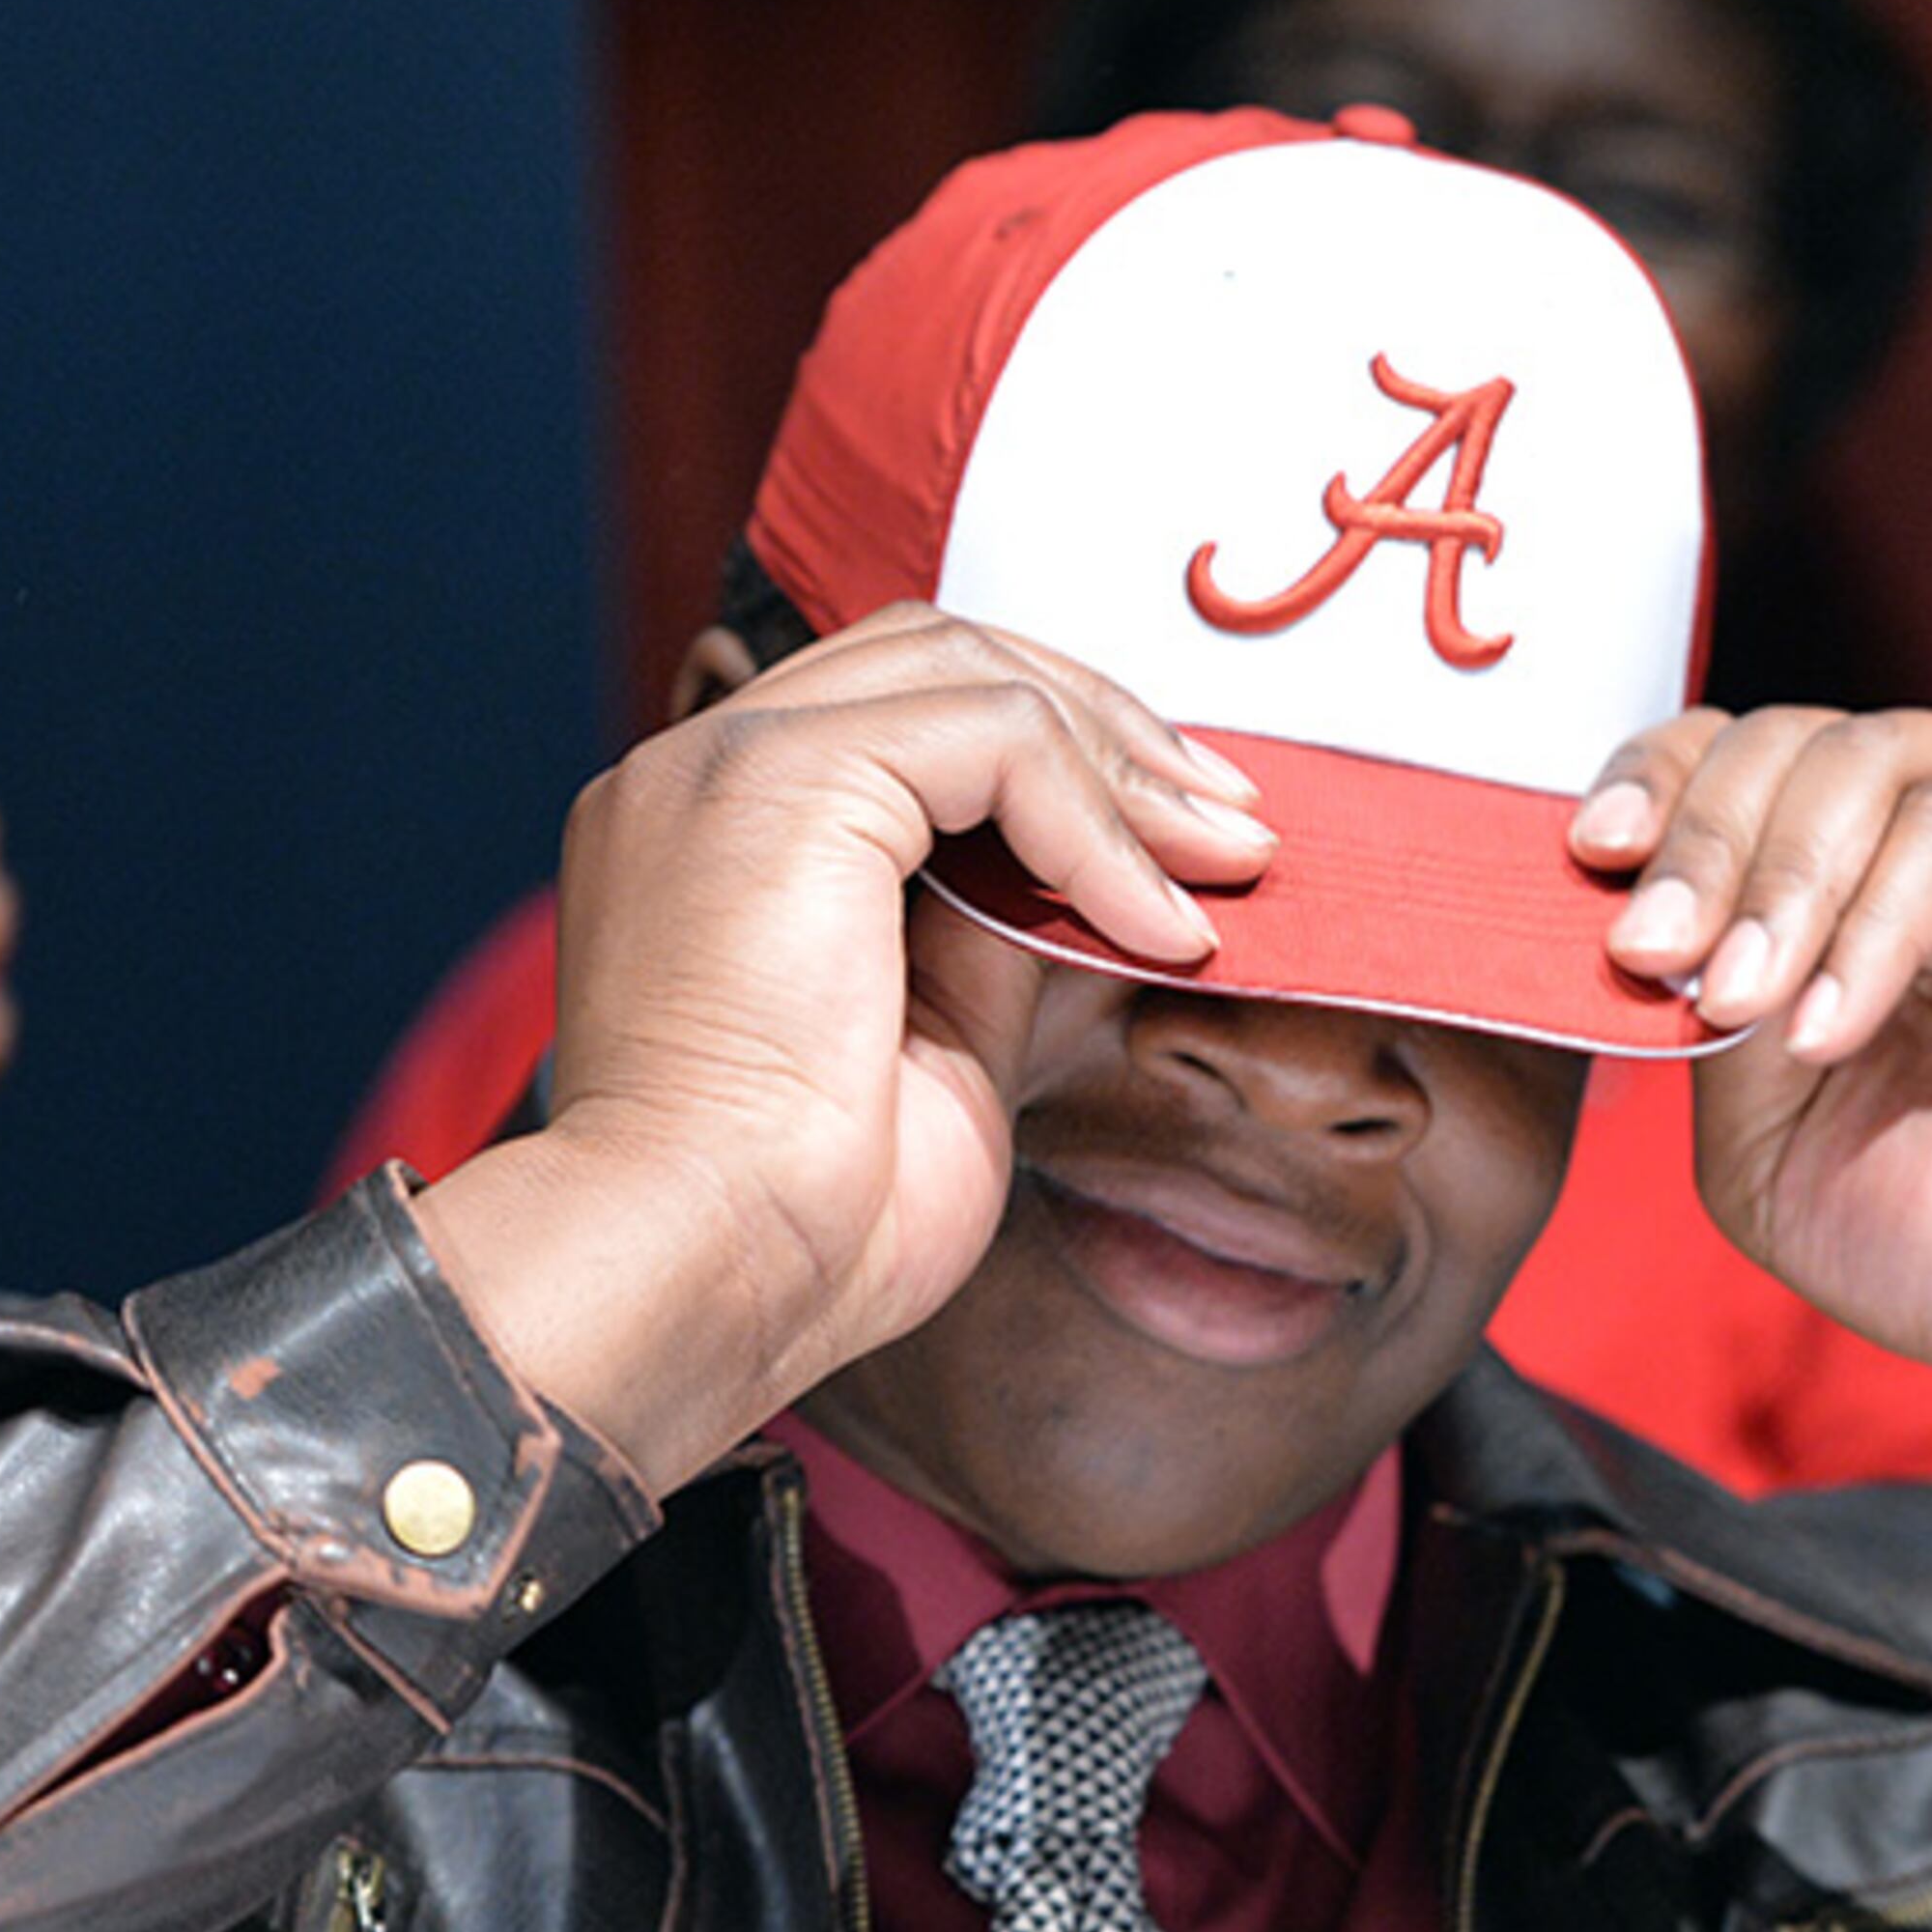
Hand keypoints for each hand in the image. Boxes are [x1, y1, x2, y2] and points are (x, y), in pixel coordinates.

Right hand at [411, 604, 1272, 1483]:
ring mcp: (727, 763)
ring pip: (967, 668)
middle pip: (936, 655)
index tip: (1181, 834)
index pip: (902, 710)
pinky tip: (1158, 924)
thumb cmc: (807, 1218)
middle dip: (1107, 725)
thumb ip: (1011, 928)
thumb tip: (1132, 875)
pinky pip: (991, 735)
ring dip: (1121, 762)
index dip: (1059, 749)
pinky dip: (1097, 821)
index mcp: (714, 834)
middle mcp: (699, 775)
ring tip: (1225, 862)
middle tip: (1232, 827)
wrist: (706, 1276)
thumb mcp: (948, 1041)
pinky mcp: (781, 779)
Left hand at [1571, 707, 1931, 1454]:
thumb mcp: (1760, 1143)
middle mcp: (1928, 829)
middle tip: (1652, 953)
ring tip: (1745, 1006)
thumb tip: (1637, 925)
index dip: (1652, 791)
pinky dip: (1877, 916)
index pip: (1723, 768)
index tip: (1591, 861)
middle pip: (1774, 743)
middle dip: (1695, 846)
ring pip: (1858, 758)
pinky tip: (1834, 1025)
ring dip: (1776, 881)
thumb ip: (1695, 1023)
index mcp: (1843, 884)